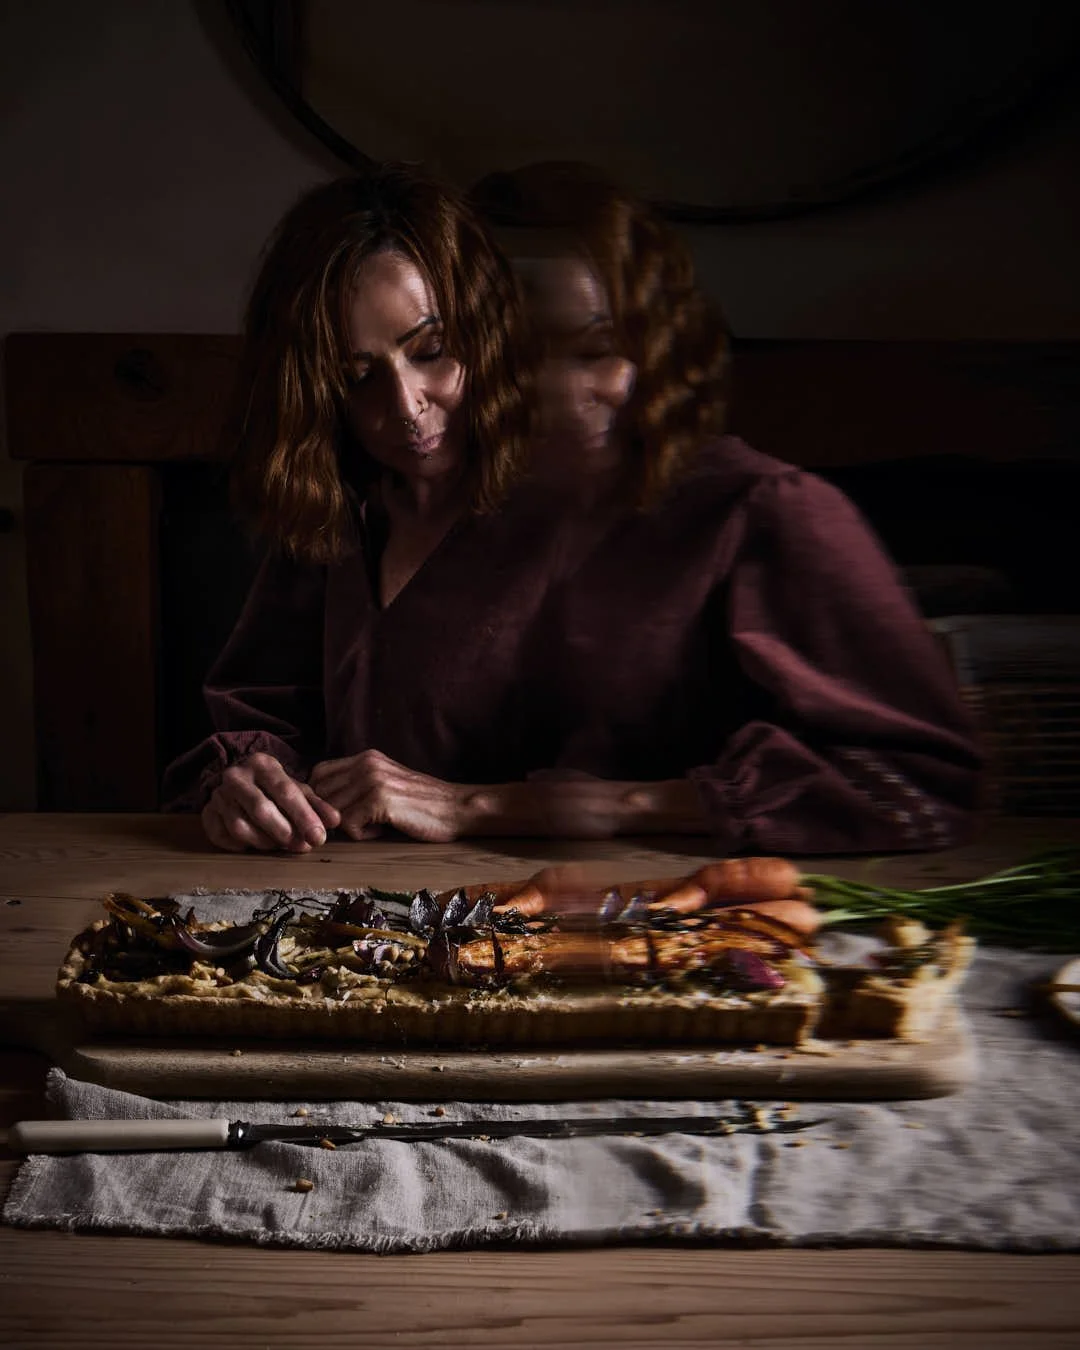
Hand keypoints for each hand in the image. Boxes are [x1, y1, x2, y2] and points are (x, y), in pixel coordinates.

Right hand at [201, 752, 340, 852]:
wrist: (239, 781)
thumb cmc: (273, 788)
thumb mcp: (297, 790)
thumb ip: (317, 805)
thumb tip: (335, 821)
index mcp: (262, 764)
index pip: (285, 791)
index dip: (304, 816)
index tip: (319, 837)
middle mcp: (236, 776)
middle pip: (261, 810)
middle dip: (285, 833)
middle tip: (302, 847)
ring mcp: (218, 795)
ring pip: (241, 827)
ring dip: (265, 842)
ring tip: (280, 845)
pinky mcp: (207, 814)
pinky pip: (223, 837)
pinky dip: (242, 846)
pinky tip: (255, 845)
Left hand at [308, 749, 469, 842]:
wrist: (457, 808)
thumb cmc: (422, 803)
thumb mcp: (387, 782)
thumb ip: (359, 784)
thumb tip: (323, 802)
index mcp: (367, 758)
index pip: (319, 773)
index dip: (320, 797)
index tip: (338, 813)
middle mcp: (367, 764)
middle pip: (320, 794)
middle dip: (332, 816)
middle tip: (358, 824)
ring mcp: (373, 781)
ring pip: (332, 811)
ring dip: (349, 826)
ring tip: (374, 826)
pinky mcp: (380, 800)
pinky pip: (349, 825)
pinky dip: (362, 835)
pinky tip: (382, 830)